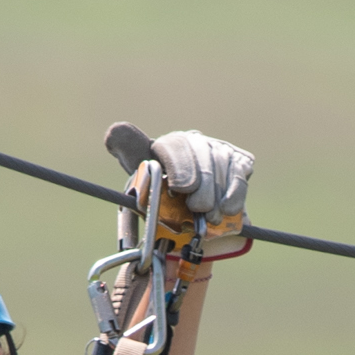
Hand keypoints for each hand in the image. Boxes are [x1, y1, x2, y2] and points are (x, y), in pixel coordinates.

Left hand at [105, 122, 256, 260]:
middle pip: (202, 154)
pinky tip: (228, 209)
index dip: (180, 166)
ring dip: (217, 192)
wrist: (189, 220)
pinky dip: (235, 192)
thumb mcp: (140, 183)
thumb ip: (128, 159)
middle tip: (197, 208)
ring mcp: (218, 151)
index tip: (181, 188)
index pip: (175, 147)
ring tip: (210, 216)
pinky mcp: (239, 163)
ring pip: (223, 163)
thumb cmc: (162, 201)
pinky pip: (240, 173)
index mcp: (168, 145)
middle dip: (202, 184)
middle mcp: (194, 142)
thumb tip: (114, 133)